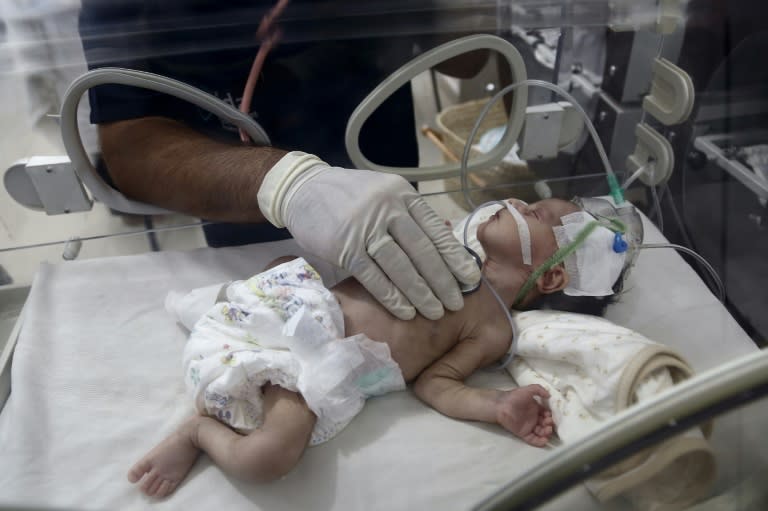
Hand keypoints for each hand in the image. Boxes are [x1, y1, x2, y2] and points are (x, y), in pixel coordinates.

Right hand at [258, 153, 480, 319]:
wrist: (303, 189)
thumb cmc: (351, 197)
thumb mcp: (385, 195)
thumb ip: (412, 216)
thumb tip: (447, 241)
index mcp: (403, 195)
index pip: (435, 231)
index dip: (455, 258)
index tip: (471, 280)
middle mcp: (388, 208)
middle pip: (422, 251)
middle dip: (443, 281)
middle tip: (457, 302)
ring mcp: (365, 227)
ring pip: (401, 266)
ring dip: (420, 293)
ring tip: (435, 312)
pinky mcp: (345, 246)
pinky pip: (373, 276)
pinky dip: (392, 296)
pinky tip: (406, 311)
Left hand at [496, 385, 554, 446]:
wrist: (501, 405)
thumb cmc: (514, 397)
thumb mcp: (528, 389)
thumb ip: (539, 389)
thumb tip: (549, 395)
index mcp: (535, 409)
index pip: (546, 414)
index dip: (549, 416)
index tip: (549, 416)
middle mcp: (533, 418)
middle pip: (545, 424)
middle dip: (549, 424)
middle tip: (548, 423)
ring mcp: (528, 426)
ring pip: (540, 432)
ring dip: (546, 433)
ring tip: (547, 430)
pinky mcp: (523, 433)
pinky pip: (533, 439)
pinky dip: (539, 442)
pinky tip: (545, 440)